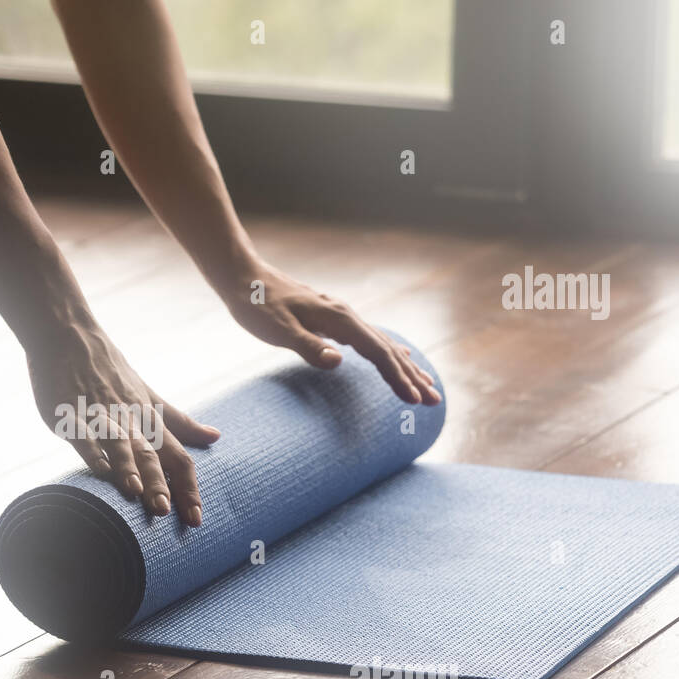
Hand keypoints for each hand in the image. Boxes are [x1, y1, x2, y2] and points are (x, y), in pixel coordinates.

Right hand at [27, 322, 220, 525]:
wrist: (70, 337)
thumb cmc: (111, 371)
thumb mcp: (151, 396)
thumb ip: (180, 422)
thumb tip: (215, 436)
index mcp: (149, 418)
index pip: (177, 455)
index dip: (188, 486)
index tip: (196, 519)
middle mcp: (129, 419)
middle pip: (150, 453)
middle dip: (159, 483)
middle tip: (167, 512)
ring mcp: (99, 415)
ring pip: (118, 443)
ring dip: (127, 466)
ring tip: (136, 492)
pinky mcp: (70, 413)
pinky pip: (82, 433)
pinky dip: (90, 450)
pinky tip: (96, 468)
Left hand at [223, 262, 441, 405]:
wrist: (243, 277)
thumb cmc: (256, 305)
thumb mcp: (277, 330)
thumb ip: (308, 346)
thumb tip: (339, 362)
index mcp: (339, 320)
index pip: (377, 353)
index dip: (397, 378)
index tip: (415, 400)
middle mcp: (346, 316)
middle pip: (388, 349)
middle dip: (412, 376)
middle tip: (435, 401)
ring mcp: (341, 316)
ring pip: (382, 343)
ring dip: (405, 366)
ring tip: (427, 385)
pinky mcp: (332, 318)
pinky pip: (370, 338)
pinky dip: (389, 351)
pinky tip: (399, 355)